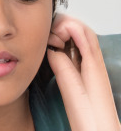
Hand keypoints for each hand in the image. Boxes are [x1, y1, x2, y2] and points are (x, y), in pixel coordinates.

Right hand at [47, 14, 120, 130]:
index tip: (54, 34)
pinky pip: (75, 51)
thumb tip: (52, 50)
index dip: (67, 26)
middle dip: (64, 27)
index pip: (83, 31)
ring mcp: (90, 66)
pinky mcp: (84, 72)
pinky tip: (56, 50)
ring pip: (78, 40)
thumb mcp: (74, 92)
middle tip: (52, 38)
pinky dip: (64, 46)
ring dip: (64, 35)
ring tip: (52, 43)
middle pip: (82, 31)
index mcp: (94, 63)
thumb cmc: (91, 120)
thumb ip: (62, 66)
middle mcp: (94, 61)